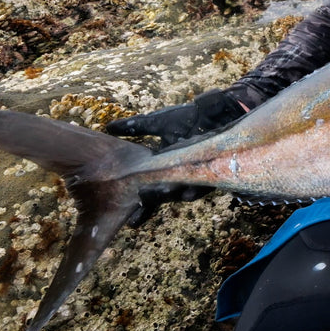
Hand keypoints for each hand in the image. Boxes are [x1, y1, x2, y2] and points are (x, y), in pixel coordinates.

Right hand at [106, 88, 246, 225]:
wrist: (221, 108)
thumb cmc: (191, 116)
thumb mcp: (160, 121)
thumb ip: (137, 127)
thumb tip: (109, 128)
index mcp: (166, 165)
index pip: (151, 188)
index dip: (141, 207)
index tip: (129, 222)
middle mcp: (181, 172)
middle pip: (165, 193)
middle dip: (152, 203)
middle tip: (137, 217)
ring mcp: (199, 172)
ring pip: (184, 190)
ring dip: (172, 197)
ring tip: (159, 202)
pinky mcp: (217, 169)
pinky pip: (206, 182)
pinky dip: (197, 189)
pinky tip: (188, 194)